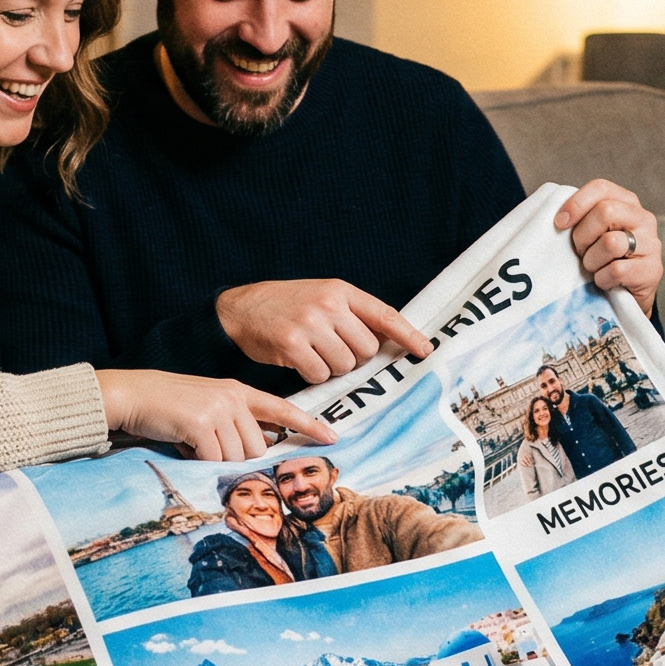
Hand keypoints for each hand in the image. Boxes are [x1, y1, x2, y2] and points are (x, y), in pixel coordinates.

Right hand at [97, 370, 338, 461]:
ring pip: (237, 456)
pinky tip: (185, 445)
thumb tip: (259, 450)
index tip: (332, 438)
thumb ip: (235, 422)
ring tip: (193, 443)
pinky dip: (199, 461)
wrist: (133, 394)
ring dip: (214, 460)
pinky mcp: (201, 422)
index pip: (282, 409)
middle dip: (235, 457)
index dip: (307, 425)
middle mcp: (233, 397)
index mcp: (239, 391)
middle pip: (256, 447)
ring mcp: (218, 408)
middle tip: (207, 448)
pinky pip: (214, 458)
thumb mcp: (209, 406)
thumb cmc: (168, 406)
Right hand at [214, 279, 434, 384]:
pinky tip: (299, 361)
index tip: (425, 350)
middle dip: (354, 358)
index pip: (384, 314)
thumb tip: (389, 343)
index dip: (408, 335)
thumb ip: (352, 314)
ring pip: (345, 366)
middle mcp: (328, 304)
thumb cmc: (286, 305)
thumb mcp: (321, 296)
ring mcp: (309, 323)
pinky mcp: (291, 344)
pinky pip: (320, 375)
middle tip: (332, 349)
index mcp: (340, 290)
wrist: (239, 307)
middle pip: (367, 350)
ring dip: (332, 368)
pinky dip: (313, 375)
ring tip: (313, 353)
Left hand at [555, 180, 661, 312]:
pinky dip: (602, 279)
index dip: (576, 204)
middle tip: (580, 252)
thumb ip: (581, 218)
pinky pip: (617, 270)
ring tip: (594, 268)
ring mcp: (651, 243)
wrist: (627, 296)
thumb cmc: (602, 259)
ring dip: (592, 260)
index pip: (601, 188)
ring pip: (610, 242)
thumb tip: (557, 218)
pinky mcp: (652, 269)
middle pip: (605, 212)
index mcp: (626, 202)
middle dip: (583, 236)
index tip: (560, 223)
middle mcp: (643, 218)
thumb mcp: (592, 233)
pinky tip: (605, 282)